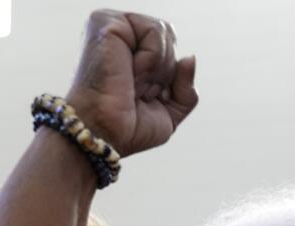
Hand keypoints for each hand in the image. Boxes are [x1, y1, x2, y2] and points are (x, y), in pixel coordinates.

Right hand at [65, 10, 198, 156]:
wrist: (104, 134)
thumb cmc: (128, 128)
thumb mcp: (170, 112)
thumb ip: (185, 87)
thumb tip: (190, 58)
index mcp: (129, 49)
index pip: (170, 45)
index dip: (167, 77)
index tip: (144, 97)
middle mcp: (120, 33)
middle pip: (169, 38)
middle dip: (163, 73)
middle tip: (137, 92)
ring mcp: (112, 25)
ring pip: (163, 32)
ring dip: (156, 69)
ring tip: (131, 83)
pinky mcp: (107, 22)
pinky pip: (154, 31)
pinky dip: (150, 60)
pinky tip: (129, 74)